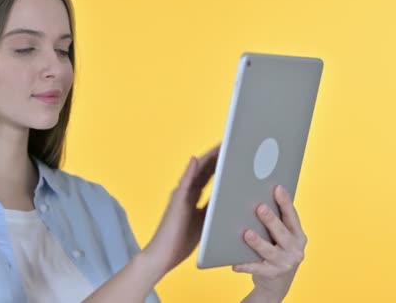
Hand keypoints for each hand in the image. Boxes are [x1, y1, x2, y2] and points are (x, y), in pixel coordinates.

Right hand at [142, 145, 219, 275]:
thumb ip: (214, 207)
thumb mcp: (205, 222)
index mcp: (193, 197)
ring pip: (196, 172)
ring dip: (208, 158)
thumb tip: (231, 196)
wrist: (162, 256)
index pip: (210, 175)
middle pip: (204, 169)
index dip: (221, 162)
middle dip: (218, 155)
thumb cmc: (182, 241)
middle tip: (231, 141)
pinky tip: (196, 160)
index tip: (233, 149)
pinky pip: (184, 184)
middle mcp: (186, 192)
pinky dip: (189, 171)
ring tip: (220, 145)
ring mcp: (180, 195)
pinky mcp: (176, 202)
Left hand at [234, 185, 307, 301]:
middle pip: (282, 233)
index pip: (292, 217)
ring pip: (269, 251)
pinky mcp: (271, 275)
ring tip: (246, 234)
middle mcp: (295, 250)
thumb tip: (256, 199)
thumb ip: (275, 221)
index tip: (278, 188)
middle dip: (271, 220)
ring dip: (258, 242)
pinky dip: (245, 265)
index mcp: (298, 236)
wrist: (277, 284)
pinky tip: (234, 263)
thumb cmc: (276, 251)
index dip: (285, 202)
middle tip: (260, 207)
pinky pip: (255, 269)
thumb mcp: (281, 237)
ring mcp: (285, 264)